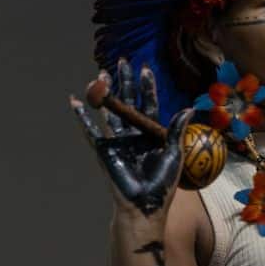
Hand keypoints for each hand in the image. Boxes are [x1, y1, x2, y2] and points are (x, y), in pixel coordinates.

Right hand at [70, 59, 190, 217]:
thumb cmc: (163, 182)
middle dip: (125, 81)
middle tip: (122, 61)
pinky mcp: (104, 149)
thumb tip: (190, 108)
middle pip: (128, 101)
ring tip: (102, 73)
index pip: (149, 103)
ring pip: (110, 110)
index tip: (145, 68)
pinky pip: (90, 130)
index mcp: (152, 132)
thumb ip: (177, 130)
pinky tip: (75, 102)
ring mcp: (117, 140)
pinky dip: (82, 116)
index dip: (146, 86)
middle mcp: (134, 133)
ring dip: (106, 92)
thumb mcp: (175, 153)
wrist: (145, 204)